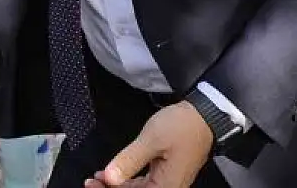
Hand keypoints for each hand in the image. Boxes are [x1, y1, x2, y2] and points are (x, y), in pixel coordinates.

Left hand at [87, 102, 212, 187]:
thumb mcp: (150, 141)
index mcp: (166, 187)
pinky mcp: (167, 173)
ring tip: (99, 177)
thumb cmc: (181, 127)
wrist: (205, 115)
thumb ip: (129, 161)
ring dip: (118, 186)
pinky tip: (114, 174)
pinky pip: (144, 183)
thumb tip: (109, 178)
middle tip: (91, 181)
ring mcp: (168, 182)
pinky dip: (128, 180)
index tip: (92, 184)